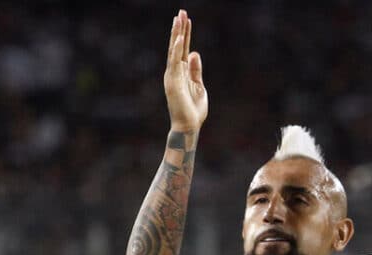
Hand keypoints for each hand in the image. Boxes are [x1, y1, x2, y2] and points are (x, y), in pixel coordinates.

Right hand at [165, 10, 207, 133]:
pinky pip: (174, 62)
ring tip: (179, 18)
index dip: (185, 33)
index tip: (186, 18)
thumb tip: (194, 52)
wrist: (188, 126)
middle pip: (177, 45)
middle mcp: (175, 71)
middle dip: (179, 28)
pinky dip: (177, 49)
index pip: (183, 48)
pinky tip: (180, 38)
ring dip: (177, 34)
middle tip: (181, 11)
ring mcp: (172, 75)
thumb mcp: (199, 86)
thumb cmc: (194, 109)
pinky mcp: (173, 81)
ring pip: (174, 50)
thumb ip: (196, 70)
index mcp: (182, 72)